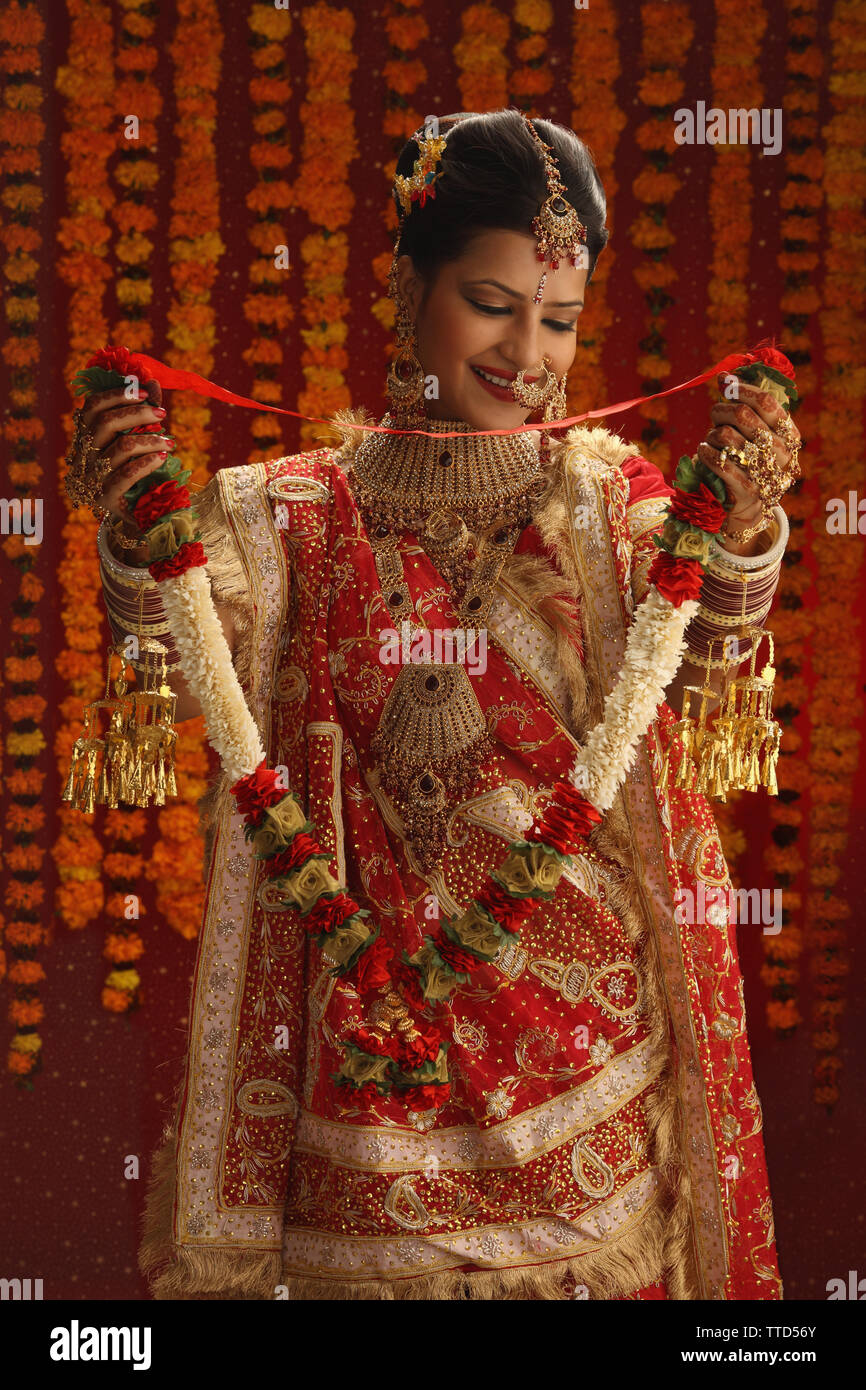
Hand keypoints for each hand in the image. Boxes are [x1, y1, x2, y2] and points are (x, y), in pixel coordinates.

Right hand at [75, 378, 173, 524]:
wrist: (136, 512)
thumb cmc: (136, 469)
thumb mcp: (138, 438)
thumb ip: (144, 412)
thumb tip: (154, 380)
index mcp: (88, 434)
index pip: (93, 405)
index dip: (117, 394)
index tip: (144, 392)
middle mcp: (86, 453)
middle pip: (107, 422)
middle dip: (138, 414)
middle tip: (162, 414)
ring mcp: (93, 476)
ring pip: (122, 447)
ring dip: (151, 440)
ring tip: (169, 442)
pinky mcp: (105, 497)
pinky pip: (126, 474)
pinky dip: (147, 462)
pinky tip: (162, 457)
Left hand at [696, 373, 801, 548]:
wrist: (748, 504)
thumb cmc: (748, 459)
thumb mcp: (754, 432)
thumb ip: (744, 405)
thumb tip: (724, 376)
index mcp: (789, 433)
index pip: (766, 401)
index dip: (741, 389)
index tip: (725, 383)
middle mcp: (782, 452)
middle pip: (742, 414)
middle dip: (721, 411)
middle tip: (715, 416)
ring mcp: (766, 472)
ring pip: (726, 436)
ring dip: (712, 434)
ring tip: (712, 440)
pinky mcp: (748, 490)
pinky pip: (720, 462)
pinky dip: (706, 453)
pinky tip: (704, 451)